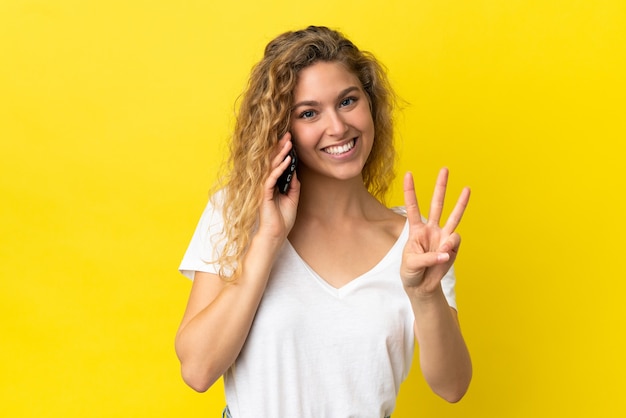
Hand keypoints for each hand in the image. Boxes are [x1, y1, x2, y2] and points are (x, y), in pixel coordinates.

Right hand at [256, 132, 300, 240]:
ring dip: (280, 154)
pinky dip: (279, 168)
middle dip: (281, 147)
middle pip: (274, 161)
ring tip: (288, 143)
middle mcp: (268, 183)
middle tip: (287, 135)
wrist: (276, 234)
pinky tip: (286, 160)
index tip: (290, 141)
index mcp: (274, 184)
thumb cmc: (283, 219)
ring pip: (272, 166)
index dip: (283, 152)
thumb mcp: (292, 198)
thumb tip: (295, 171)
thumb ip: (293, 185)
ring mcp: (265, 187)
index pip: (278, 164)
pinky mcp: (264, 193)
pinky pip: (271, 177)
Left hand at [400, 168, 469, 294]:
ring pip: (453, 216)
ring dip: (460, 203)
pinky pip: (454, 243)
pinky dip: (449, 249)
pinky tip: (444, 256)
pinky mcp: (452, 248)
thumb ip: (428, 257)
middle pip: (436, 204)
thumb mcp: (412, 264)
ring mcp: (443, 237)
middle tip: (444, 169)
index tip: (408, 174)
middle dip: (440, 187)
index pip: (412, 207)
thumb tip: (446, 252)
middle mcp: (431, 229)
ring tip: (467, 189)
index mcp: (416, 230)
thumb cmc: (412, 272)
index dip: (410, 191)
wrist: (422, 286)